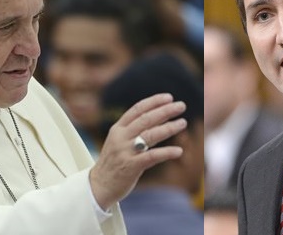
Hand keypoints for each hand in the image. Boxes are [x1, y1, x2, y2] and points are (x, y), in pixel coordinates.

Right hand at [89, 93, 186, 209]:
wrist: (99, 185)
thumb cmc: (114, 162)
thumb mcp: (120, 141)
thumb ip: (136, 130)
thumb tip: (161, 117)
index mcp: (117, 128)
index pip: (137, 109)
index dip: (154, 102)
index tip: (169, 97)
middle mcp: (121, 137)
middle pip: (146, 119)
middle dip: (165, 111)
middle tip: (181, 105)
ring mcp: (125, 151)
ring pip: (150, 135)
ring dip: (169, 128)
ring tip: (183, 123)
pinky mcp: (131, 166)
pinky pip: (152, 156)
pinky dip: (167, 152)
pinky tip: (179, 151)